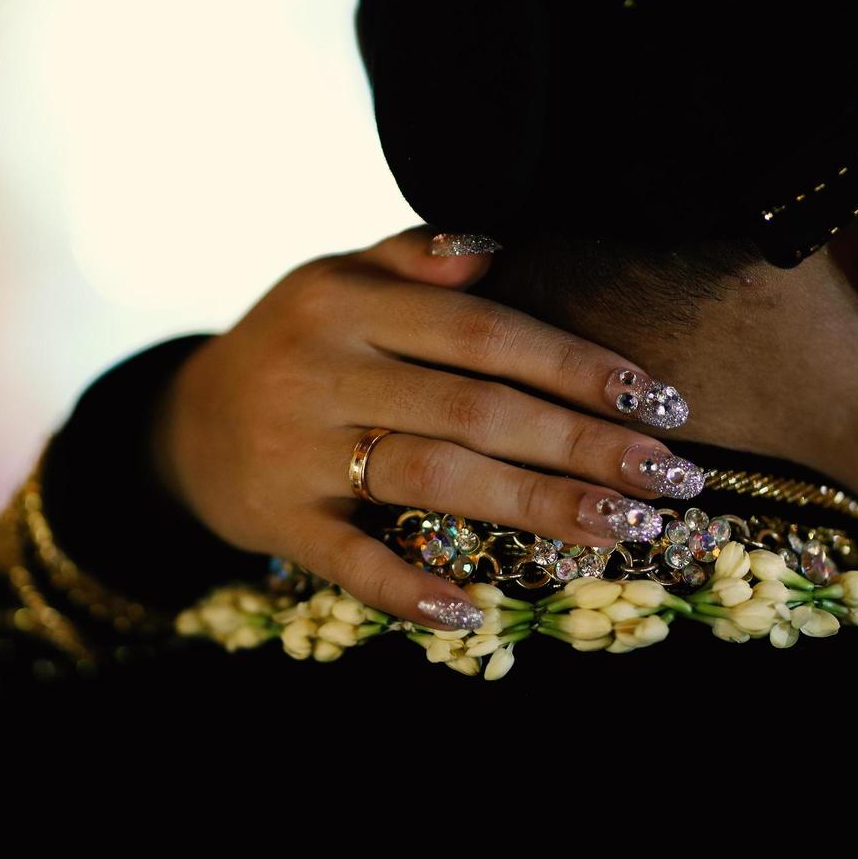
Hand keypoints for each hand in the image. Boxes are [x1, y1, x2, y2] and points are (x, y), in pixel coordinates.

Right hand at [153, 228, 698, 630]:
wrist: (185, 421)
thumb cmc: (294, 343)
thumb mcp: (336, 277)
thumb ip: (413, 255)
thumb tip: (497, 246)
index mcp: (347, 302)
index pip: (482, 330)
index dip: (574, 365)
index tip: (659, 400)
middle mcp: (322, 371)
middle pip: (475, 408)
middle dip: (582, 445)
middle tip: (671, 479)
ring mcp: (297, 450)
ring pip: (431, 479)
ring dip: (534, 508)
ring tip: (620, 531)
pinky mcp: (278, 521)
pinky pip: (349, 561)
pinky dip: (410, 589)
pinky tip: (476, 612)